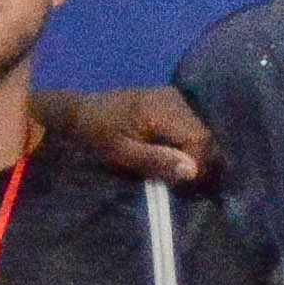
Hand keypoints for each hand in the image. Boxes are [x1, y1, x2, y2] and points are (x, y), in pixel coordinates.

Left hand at [41, 86, 214, 184]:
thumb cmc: (97, 134)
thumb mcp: (122, 153)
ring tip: (178, 175)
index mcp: (161, 108)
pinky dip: (187, 145)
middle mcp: (173, 98)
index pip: (198, 138)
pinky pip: (190, 126)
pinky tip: (175, 158)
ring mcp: (173, 97)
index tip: (187, 188)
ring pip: (199, 131)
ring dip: (194, 155)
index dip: (199, 165)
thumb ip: (157, 161)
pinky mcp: (170, 101)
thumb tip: (193, 171)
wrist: (80, 112)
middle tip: (184, 186)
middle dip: (199, 162)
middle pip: (203, 135)